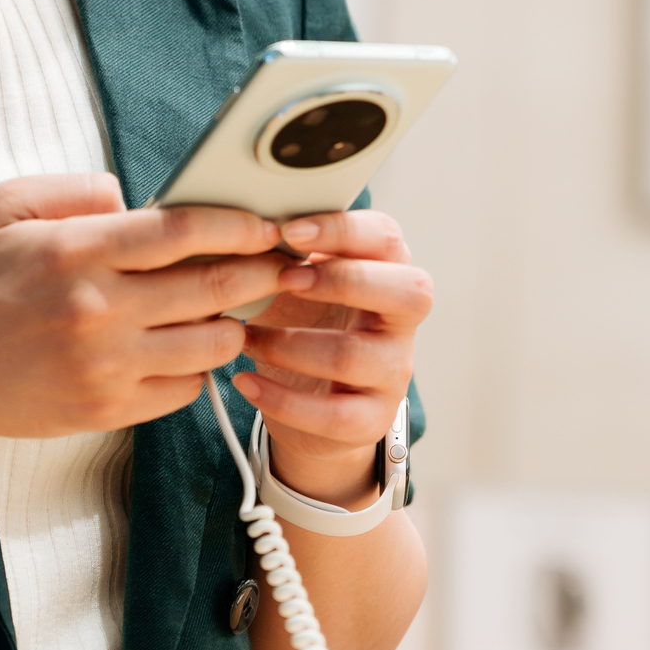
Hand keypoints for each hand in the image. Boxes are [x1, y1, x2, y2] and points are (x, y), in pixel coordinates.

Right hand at [0, 173, 291, 442]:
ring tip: (228, 308)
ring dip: (232, 322)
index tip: (268, 224)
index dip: (240, 224)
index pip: (184, 229)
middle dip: (262, 271)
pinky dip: (196, 367)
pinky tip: (182, 350)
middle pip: (214, 285)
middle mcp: (97, 309)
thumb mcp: (10, 207)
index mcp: (77, 250)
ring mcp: (106, 366)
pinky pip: (186, 388)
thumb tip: (140, 198)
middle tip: (284, 263)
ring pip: (213, 342)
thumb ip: (78, 190)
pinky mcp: (109, 410)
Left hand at [230, 209, 433, 501]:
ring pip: (354, 355)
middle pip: (407, 292)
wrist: (308, 398)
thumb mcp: (296, 282)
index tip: (289, 231)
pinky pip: (334, 414)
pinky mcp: (371, 419)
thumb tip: (241, 230)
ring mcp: (392, 372)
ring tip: (247, 337)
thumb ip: (284, 255)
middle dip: (341, 281)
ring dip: (288, 344)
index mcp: (387, 271)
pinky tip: (247, 382)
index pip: (386, 239)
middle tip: (284, 279)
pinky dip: (281, 399)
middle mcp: (400, 321)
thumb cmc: (303, 323)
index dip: (341, 231)